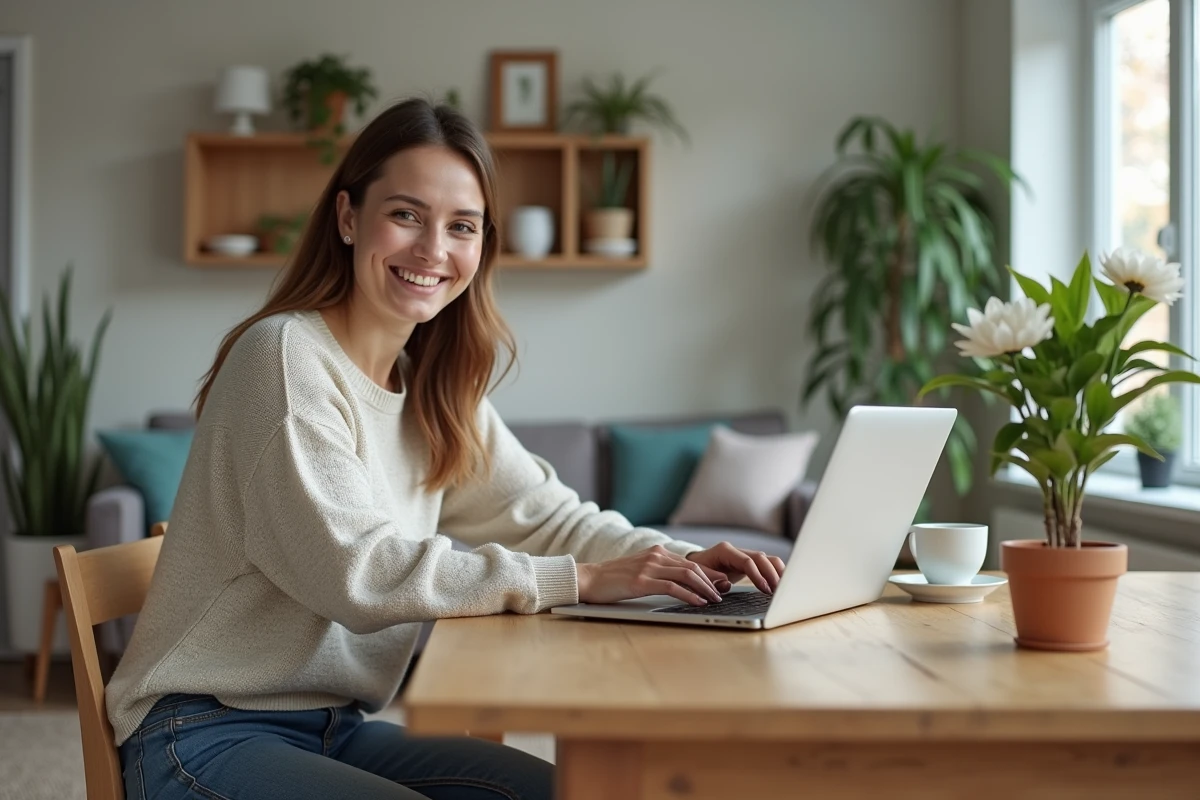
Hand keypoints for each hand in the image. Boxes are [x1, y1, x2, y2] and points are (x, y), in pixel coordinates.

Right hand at [576, 545, 729, 606]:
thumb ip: (659, 572)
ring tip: (716, 600)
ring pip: (687, 575)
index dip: (709, 573)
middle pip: (693, 567)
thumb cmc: (613, 579)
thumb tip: (681, 584)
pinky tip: (698, 602)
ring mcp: (649, 567)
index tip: (721, 584)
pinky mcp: (642, 581)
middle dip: (712, 581)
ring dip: (705, 589)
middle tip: (724, 592)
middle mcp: (655, 556)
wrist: (589, 579)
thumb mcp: (640, 570)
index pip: (689, 562)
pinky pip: (673, 587)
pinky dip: (689, 595)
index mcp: (657, 552)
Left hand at [686, 542, 784, 594]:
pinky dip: (776, 573)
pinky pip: (766, 564)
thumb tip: (726, 584)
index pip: (747, 561)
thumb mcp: (697, 576)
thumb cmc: (695, 571)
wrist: (694, 564)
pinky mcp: (749, 562)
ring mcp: (744, 555)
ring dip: (778, 573)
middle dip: (772, 574)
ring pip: (767, 559)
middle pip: (761, 558)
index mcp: (724, 551)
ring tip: (784, 589)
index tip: (765, 589)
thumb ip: (710, 580)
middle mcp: (737, 550)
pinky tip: (782, 584)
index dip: (758, 575)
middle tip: (780, 591)